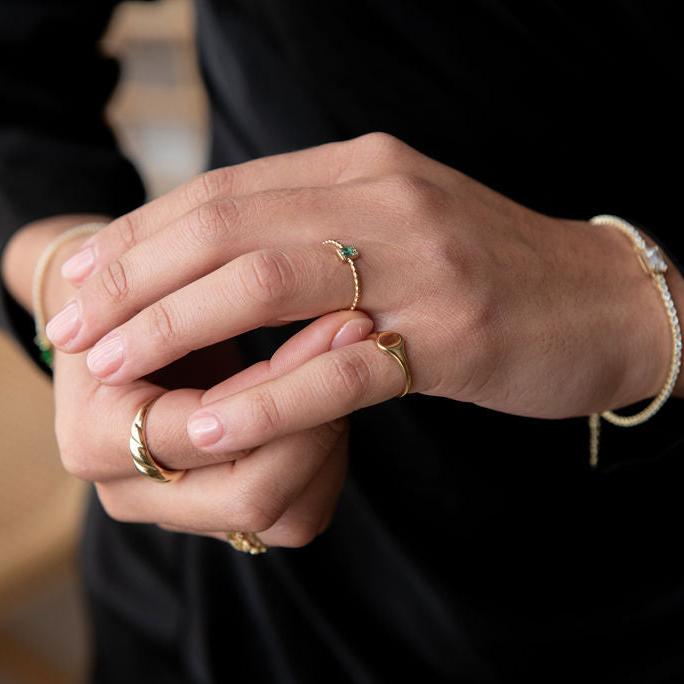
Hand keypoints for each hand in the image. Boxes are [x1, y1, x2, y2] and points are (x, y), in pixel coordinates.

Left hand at [47, 133, 673, 454]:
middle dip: (134, 280)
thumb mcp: (397, 225)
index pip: (223, 192)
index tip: (86, 282)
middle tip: (72, 329)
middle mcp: (384, 199)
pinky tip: (209, 425)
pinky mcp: (451, 335)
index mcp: (363, 168)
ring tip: (110, 370)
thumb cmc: (489, 269)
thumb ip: (319, 231)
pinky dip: (268, 397)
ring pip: (266, 283)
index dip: (141, 236)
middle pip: (225, 227)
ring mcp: (420, 264)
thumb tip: (224, 261)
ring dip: (174, 328)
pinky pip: (339, 368)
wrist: (603, 298)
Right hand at [57, 308, 371, 546]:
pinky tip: (328, 412)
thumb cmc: (135, 306)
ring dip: (328, 446)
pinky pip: (297, 517)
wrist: (118, 340)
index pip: (204, 431)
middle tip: (352, 360)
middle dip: (315, 426)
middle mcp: (132, 494)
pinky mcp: (220, 515)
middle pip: (252, 497)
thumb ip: (182, 302)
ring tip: (344, 381)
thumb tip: (261, 280)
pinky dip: (327, 466)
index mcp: (95, 439)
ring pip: (285, 518)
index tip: (336, 330)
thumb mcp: (146, 291)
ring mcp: (180, 513)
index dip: (277, 385)